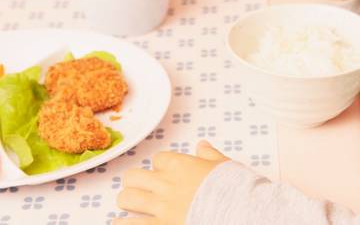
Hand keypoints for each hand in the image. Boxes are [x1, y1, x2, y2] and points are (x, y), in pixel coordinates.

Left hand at [114, 142, 228, 224]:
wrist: (236, 212)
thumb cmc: (233, 189)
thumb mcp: (224, 166)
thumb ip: (209, 155)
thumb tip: (202, 145)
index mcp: (181, 166)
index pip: (158, 159)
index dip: (161, 167)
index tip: (166, 175)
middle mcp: (165, 184)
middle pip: (133, 176)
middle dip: (136, 183)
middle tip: (143, 190)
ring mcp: (159, 207)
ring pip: (125, 198)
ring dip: (128, 202)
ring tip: (132, 207)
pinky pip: (128, 224)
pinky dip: (122, 223)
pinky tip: (122, 222)